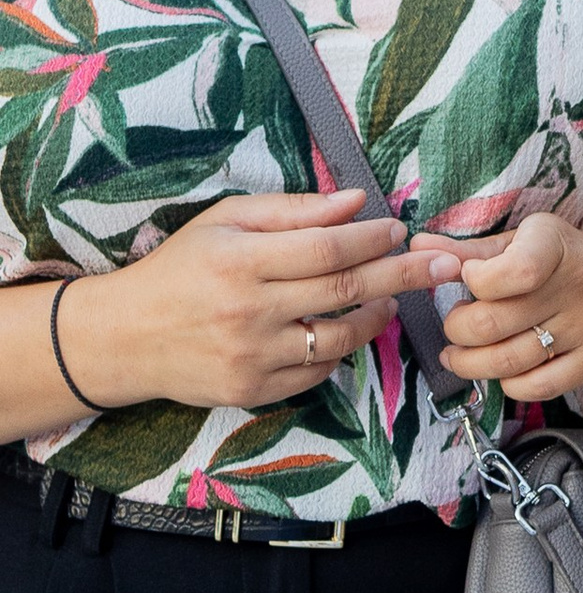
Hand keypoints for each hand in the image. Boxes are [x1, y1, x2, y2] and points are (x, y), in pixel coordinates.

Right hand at [51, 189, 428, 414]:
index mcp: (241, 261)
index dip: (373, 239)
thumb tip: (356, 200)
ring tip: (392, 298)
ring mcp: (253, 357)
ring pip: (341, 337)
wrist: (127, 337)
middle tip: (445, 265)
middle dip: (404, 275)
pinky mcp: (255, 391)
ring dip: (378, 316)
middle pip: (346, 290)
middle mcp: (249, 311)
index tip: (399, 229)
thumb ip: (293, 211)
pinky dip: (340, 350)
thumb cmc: (181, 269)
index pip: (328, 248)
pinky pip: (318, 371)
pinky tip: (344, 329)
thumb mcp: (225, 222)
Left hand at [421, 210, 582, 400]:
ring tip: (459, 354)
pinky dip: (507, 384)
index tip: (468, 279)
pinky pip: (538, 387)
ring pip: (508, 361)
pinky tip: (499, 371)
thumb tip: (417, 248)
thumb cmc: (566, 259)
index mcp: (555, 245)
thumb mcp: (524, 240)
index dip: (472, 280)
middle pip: (492, 324)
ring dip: (469, 363)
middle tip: (455, 324)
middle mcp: (577, 287)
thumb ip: (471, 249)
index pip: (508, 273)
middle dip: (456, 328)